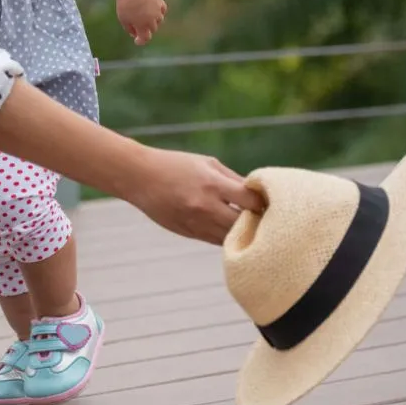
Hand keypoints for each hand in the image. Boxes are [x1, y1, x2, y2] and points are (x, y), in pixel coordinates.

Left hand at [116, 0, 166, 44]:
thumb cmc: (124, 3)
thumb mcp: (123, 18)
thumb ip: (130, 29)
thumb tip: (136, 34)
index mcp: (142, 25)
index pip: (145, 38)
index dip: (141, 41)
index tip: (137, 41)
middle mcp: (152, 19)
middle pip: (152, 29)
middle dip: (146, 29)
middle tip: (139, 27)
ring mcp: (157, 10)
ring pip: (159, 20)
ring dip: (153, 21)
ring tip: (144, 17)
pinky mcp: (160, 0)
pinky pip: (162, 10)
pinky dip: (159, 12)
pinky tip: (153, 11)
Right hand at [125, 148, 265, 243]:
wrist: (138, 176)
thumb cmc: (175, 165)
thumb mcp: (207, 163)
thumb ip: (234, 180)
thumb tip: (260, 196)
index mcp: (212, 184)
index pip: (251, 202)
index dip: (263, 202)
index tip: (267, 201)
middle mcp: (205, 206)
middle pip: (245, 224)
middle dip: (257, 221)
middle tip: (263, 216)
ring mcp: (196, 223)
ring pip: (232, 238)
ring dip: (243, 233)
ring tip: (248, 224)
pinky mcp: (188, 232)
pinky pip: (216, 241)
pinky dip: (226, 236)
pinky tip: (229, 228)